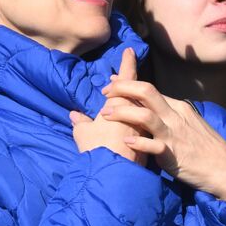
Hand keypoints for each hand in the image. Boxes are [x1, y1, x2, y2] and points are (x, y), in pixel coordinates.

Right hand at [69, 48, 142, 163]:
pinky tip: (136, 124)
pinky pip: (146, 124)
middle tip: (125, 74)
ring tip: (130, 98)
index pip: (126, 79)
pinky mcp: (150, 141)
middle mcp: (136, 111)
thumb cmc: (97, 149)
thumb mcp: (83, 134)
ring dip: (136, 102)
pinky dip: (140, 120)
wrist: (116, 174)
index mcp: (121, 103)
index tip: (130, 51)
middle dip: (131, 83)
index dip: (127, 64)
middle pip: (137, 92)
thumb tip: (75, 116)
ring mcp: (145, 126)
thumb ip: (80, 123)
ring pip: (143, 108)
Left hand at [99, 78, 225, 202]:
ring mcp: (174, 134)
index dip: (127, 84)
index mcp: (178, 108)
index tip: (110, 83)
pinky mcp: (173, 154)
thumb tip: (150, 109)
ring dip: (123, 112)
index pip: (149, 89)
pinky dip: (138, 143)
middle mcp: (175, 116)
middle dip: (122, 87)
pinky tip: (125, 142)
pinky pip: (154, 146)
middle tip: (105, 92)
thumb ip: (170, 116)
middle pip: (146, 92)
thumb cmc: (206, 149)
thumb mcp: (189, 124)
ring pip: (146, 115)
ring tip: (105, 114)